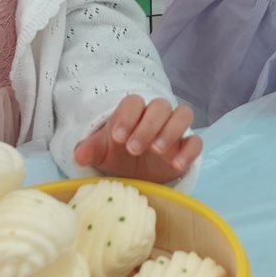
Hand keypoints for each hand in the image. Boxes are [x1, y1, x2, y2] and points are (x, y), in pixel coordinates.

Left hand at [73, 96, 200, 182]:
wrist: (135, 174)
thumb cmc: (118, 156)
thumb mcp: (102, 154)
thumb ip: (90, 150)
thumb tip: (78, 155)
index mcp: (134, 112)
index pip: (134, 102)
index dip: (127, 117)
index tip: (118, 138)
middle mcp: (156, 116)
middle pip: (160, 106)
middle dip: (148, 126)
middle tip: (133, 149)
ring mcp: (175, 130)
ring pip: (183, 115)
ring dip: (171, 130)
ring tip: (157, 151)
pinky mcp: (187, 147)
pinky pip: (196, 142)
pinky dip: (189, 151)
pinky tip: (176, 165)